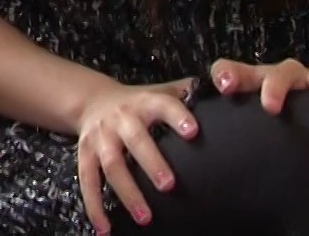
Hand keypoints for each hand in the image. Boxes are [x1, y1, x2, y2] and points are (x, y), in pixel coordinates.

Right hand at [75, 77, 196, 233]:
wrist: (91, 100)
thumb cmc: (136, 102)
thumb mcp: (158, 91)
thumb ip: (184, 93)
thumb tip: (224, 87)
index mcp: (144, 102)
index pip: (163, 106)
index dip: (177, 117)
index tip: (193, 132)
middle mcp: (121, 119)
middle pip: (135, 140)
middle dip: (151, 163)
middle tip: (169, 186)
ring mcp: (100, 138)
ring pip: (113, 166)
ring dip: (128, 193)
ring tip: (145, 217)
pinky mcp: (84, 155)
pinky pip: (88, 182)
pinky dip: (95, 207)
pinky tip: (105, 228)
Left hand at [206, 58, 308, 151]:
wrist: (303, 101)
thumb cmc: (266, 113)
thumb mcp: (245, 115)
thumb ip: (225, 116)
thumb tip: (192, 132)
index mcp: (258, 82)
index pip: (239, 71)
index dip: (230, 73)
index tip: (222, 85)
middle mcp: (288, 78)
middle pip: (282, 72)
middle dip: (277, 85)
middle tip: (271, 107)